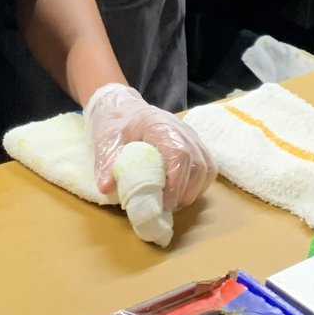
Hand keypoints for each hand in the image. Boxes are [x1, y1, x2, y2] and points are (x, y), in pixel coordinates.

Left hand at [83, 83, 215, 209]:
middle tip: (165, 206)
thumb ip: (106, 162)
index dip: (176, 182)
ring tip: (172, 202)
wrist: (124, 107)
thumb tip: (106, 188)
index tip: (163, 202)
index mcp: (160, 126)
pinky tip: (180, 192)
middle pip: (199, 165)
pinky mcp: (195, 144)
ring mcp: (192, 137)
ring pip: (207, 168)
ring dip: (193, 191)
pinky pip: (207, 168)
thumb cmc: (116, 122)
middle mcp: (182, 130)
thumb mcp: (106, 140)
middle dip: (185, 192)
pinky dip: (198, 185)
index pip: (181, 154)